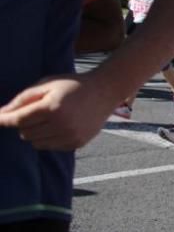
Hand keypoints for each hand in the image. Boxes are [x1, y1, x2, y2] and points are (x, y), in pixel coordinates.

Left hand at [0, 75, 118, 149]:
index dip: (4, 120)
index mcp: (52, 108)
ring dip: (35, 133)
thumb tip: (2, 113)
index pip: (18, 120)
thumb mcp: (47, 84)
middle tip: (35, 112)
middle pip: (25, 133)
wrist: (105, 92)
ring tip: (47, 120)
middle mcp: (61, 125)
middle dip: (24, 124)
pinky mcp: (76, 144)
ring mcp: (70, 136)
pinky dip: (48, 139)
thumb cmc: (73, 85)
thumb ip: (23, 99)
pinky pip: (49, 147)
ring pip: (35, 143)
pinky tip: (59, 126)